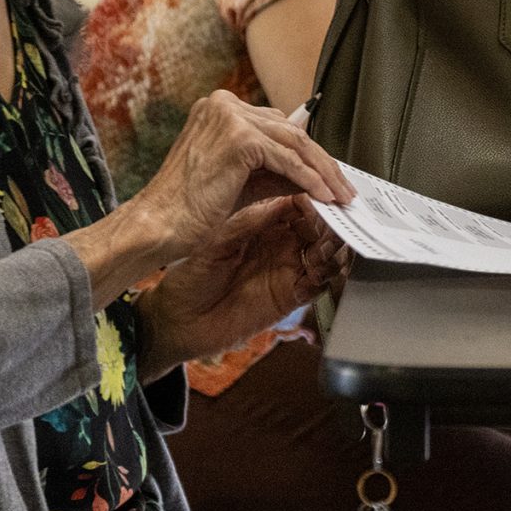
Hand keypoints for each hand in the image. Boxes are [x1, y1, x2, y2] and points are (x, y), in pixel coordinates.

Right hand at [66, 90, 350, 304]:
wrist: (159, 224)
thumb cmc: (191, 208)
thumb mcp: (241, 179)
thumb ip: (274, 168)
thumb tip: (314, 175)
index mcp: (218, 108)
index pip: (278, 126)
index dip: (307, 152)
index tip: (329, 175)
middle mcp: (223, 104)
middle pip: (291, 130)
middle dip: (322, 162)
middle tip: (343, 188)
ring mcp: (230, 117)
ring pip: (295, 143)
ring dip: (324, 172)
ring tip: (341, 195)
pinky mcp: (239, 138)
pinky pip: (288, 160)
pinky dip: (310, 180)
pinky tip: (325, 196)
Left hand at [137, 197, 351, 377]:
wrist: (178, 320)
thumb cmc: (189, 278)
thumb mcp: (218, 240)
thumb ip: (253, 220)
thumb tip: (287, 197)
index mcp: (262, 223)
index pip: (299, 201)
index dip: (313, 195)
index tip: (321, 190)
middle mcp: (279, 244)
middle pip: (321, 225)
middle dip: (330, 220)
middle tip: (330, 219)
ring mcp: (286, 270)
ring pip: (328, 253)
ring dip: (332, 247)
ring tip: (322, 247)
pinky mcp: (290, 297)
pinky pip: (320, 284)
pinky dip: (325, 275)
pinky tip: (316, 270)